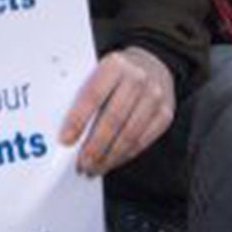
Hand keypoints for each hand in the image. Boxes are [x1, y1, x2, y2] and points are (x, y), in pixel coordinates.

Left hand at [59, 47, 174, 177]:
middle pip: (112, 118)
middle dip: (94, 146)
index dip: (78, 120)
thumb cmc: (118, 73)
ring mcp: (154, 96)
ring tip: (94, 168)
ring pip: (129, 134)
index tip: (65, 140)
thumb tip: (66, 129)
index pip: (93, 95)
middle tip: (81, 163)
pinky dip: (124, 155)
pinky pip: (143, 141)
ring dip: (109, 156)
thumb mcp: (101, 71)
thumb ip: (86, 93)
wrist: (152, 64)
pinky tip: (111, 161)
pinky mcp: (165, 113)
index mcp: (115, 64)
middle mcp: (138, 78)